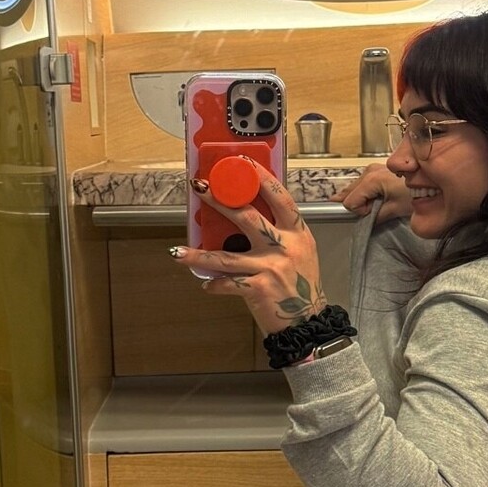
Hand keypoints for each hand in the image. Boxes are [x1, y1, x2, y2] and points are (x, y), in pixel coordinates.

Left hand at [170, 163, 325, 336]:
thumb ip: (279, 234)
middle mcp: (285, 246)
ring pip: (226, 255)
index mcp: (298, 233)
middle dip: (220, 200)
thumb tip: (245, 216)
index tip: (242, 163)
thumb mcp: (300, 253)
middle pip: (247, 215)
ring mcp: (271, 267)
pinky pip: (228, 282)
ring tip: (178, 251)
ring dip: (199, 254)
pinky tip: (206, 284)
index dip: (260, 177)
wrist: (309, 323)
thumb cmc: (302, 287)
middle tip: (201, 188)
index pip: (280, 197)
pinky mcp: (259, 288)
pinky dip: (215, 284)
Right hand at [340, 163, 411, 224]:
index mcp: (371, 179)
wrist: (430, 180)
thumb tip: (363, 220)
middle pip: (349, 193)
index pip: (350, 201)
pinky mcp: (377, 170)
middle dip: (361, 204)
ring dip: (364, 198)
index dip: (361, 211)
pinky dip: (367, 193)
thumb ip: (375, 216)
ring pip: (355, 189)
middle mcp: (368, 171)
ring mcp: (372, 168)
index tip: (376, 212)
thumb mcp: (395, 209)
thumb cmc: (415, 194)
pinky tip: (381, 196)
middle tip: (379, 207)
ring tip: (383, 201)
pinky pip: (363, 184)